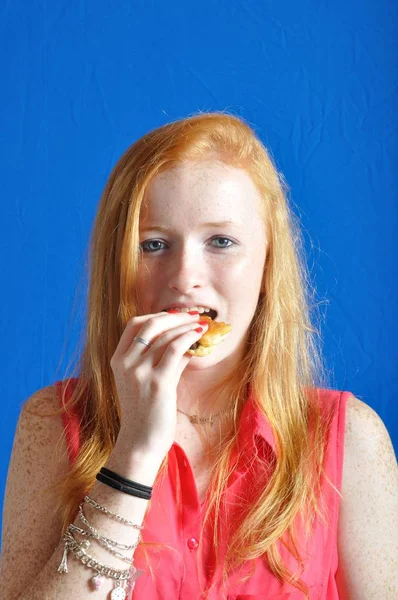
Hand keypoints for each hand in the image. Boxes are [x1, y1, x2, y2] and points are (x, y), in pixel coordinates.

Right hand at [110, 311, 207, 461]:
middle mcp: (125, 363)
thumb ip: (162, 361)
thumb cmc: (145, 414)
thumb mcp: (147, 381)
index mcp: (118, 360)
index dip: (156, 315)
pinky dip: (189, 339)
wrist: (140, 444)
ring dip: (187, 327)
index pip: (134, 325)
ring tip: (202, 326)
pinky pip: (175, 350)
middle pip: (150, 325)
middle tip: (193, 315)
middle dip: (175, 317)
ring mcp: (139, 372)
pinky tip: (200, 337)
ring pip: (166, 336)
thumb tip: (186, 343)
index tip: (176, 315)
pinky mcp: (157, 382)